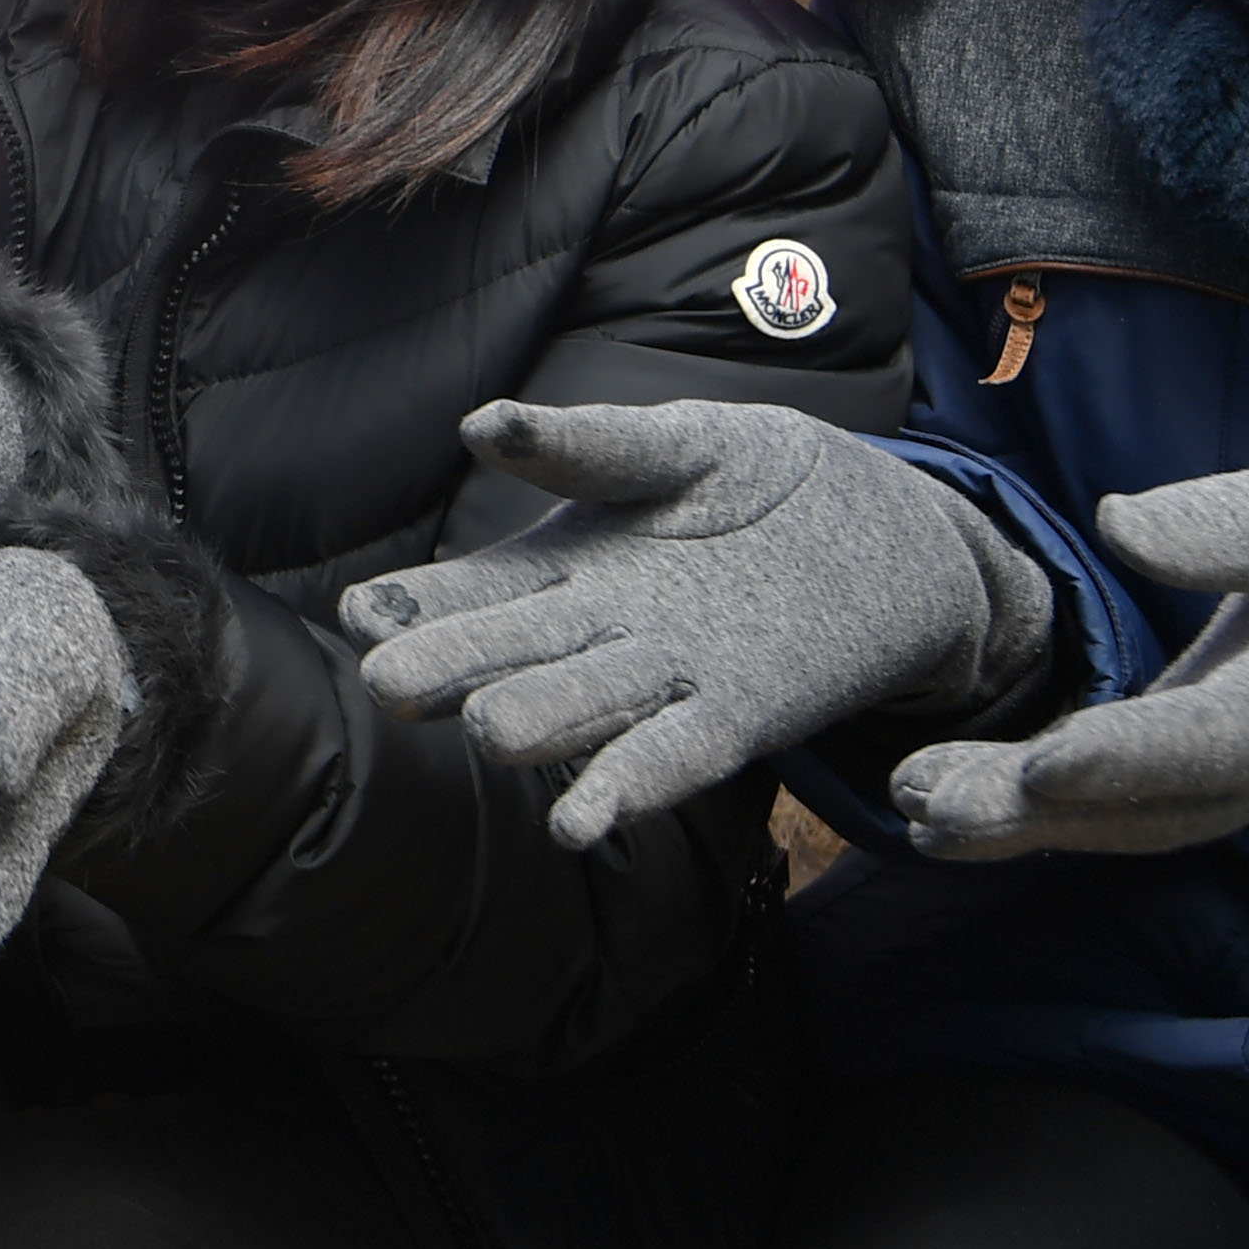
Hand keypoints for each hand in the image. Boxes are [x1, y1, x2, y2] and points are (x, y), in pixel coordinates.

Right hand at [341, 398, 1054, 850]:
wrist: (885, 536)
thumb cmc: (762, 478)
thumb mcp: (680, 444)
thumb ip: (591, 445)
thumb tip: (480, 425)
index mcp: (563, 567)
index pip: (470, 593)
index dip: (416, 605)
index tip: (362, 613)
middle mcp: (594, 635)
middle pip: (507, 657)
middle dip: (452, 669)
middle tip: (391, 683)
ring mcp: (662, 681)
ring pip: (580, 710)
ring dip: (539, 727)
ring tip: (491, 733)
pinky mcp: (740, 717)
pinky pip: (672, 759)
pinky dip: (627, 788)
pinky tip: (580, 824)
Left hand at [893, 439, 1248, 861]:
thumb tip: (1124, 526)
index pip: (1230, 737)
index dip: (1138, 758)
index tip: (1045, 768)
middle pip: (1165, 806)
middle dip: (1045, 816)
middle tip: (931, 803)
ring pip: (1137, 819)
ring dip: (1025, 823)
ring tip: (919, 808)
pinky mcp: (1219, 760)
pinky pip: (1132, 800)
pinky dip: (1046, 809)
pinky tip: (957, 802)